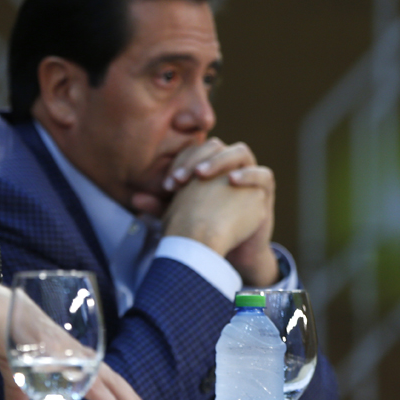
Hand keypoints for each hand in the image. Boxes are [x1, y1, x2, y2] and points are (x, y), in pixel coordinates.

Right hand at [0, 284, 154, 399]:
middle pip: (111, 382)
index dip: (125, 397)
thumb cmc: (12, 336)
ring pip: (98, 385)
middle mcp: (75, 356)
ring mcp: (65, 355)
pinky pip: (67, 383)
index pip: (107, 379)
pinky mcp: (51, 356)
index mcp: (74, 356)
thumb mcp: (21, 375)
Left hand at [147, 138, 278, 285]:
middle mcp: (228, 164)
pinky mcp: (264, 189)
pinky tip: (232, 180)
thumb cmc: (202, 229)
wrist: (228, 252)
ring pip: (240, 152)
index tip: (167, 185)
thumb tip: (134, 198)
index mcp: (207, 165)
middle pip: (216, 146)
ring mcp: (249, 173)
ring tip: (202, 174)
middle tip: (180, 179)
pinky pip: (263, 174)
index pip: (194, 151)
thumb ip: (158, 206)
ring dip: (220, 160)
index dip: (180, 162)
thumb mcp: (178, 217)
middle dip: (197, 158)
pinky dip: (249, 174)